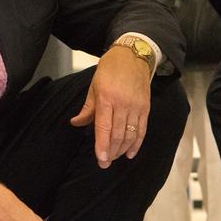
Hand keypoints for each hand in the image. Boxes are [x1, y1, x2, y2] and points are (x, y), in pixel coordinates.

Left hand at [69, 45, 152, 167]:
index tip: (100, 159)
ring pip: (130, 135)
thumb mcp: (94, 86)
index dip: (102, 145)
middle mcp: (122, 104)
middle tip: (104, 164)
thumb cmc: (110, 70)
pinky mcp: (145, 108)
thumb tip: (76, 123)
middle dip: (111, 152)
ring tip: (114, 158)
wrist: (133, 56)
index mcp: (106, 98)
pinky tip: (130, 153)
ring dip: (122, 150)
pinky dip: (136, 144)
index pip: (104, 127)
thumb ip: (87, 108)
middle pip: (118, 135)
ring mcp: (136, 107)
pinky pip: (142, 130)